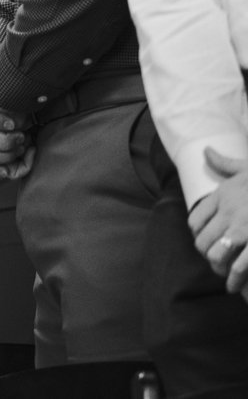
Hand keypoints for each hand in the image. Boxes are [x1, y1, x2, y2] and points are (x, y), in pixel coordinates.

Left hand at [189, 149, 247, 293]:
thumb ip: (225, 163)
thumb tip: (206, 151)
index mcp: (223, 194)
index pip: (195, 220)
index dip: (197, 235)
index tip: (204, 241)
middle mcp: (229, 211)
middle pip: (202, 240)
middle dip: (207, 254)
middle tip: (215, 261)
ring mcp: (243, 229)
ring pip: (216, 255)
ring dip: (218, 268)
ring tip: (225, 274)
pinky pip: (238, 266)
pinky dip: (235, 278)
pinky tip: (236, 286)